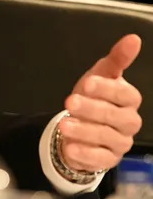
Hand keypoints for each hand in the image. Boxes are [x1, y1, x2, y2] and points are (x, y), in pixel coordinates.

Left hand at [59, 34, 142, 172]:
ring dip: (85, 132)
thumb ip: (117, 59)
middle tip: (70, 102)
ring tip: (64, 126)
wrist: (82, 123)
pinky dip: (86, 154)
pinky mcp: (109, 159)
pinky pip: (101, 159)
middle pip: (116, 117)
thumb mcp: (100, 75)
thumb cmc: (93, 96)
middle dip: (92, 109)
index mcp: (129, 99)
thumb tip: (134, 38)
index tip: (86, 83)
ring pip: (107, 138)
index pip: (125, 95)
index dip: (107, 89)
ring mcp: (121, 142)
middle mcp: (129, 121)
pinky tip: (71, 148)